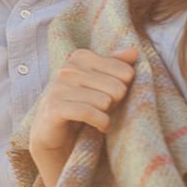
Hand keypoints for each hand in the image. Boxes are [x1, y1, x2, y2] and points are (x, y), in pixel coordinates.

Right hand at [30, 48, 137, 186]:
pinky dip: (101, 123)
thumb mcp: (100, 83)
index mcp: (80, 57)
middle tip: (105, 110)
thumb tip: (134, 52)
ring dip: (106, 115)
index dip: (124, 88)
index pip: (125, 71)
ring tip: (99, 118)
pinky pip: (89, 113)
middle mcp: (68, 68)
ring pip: (105, 102)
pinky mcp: (55, 107)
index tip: (112, 96)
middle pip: (117, 88)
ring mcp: (59, 87)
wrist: (51, 133)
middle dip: (116, 104)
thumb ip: (115, 65)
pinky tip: (101, 128)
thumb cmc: (80, 105)